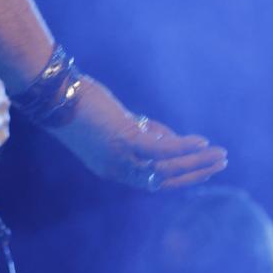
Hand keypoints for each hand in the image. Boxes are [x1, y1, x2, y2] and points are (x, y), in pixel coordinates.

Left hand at [48, 77, 226, 191]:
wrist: (52, 93)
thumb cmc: (77, 102)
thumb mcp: (112, 123)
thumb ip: (140, 132)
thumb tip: (171, 138)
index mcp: (110, 168)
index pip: (151, 179)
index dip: (178, 174)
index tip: (200, 166)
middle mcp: (116, 169)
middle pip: (164, 180)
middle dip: (194, 174)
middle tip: (220, 165)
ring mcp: (120, 156)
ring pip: (167, 168)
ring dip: (197, 163)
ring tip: (220, 156)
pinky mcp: (123, 139)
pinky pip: (161, 149)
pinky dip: (184, 148)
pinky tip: (202, 141)